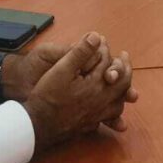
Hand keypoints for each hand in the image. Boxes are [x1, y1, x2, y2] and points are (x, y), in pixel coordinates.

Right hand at [23, 32, 138, 152]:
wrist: (37, 126)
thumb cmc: (48, 96)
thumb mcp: (61, 69)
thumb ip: (80, 53)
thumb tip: (97, 36)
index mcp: (97, 86)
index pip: (109, 64)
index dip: (106, 50)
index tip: (102, 41)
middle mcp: (102, 102)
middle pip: (123, 84)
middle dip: (125, 68)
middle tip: (123, 57)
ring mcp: (97, 115)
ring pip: (119, 103)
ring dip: (123, 89)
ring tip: (121, 80)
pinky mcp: (90, 125)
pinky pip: (110, 118)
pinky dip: (115, 110)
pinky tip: (110, 106)